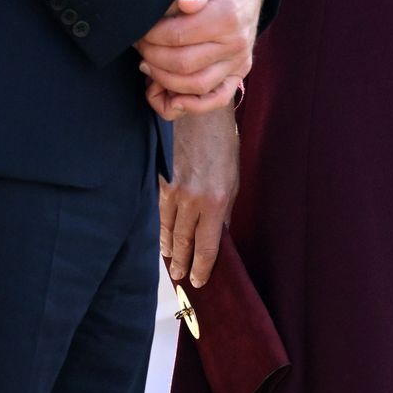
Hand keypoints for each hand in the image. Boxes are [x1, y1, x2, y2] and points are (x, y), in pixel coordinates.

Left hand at [135, 0, 262, 118]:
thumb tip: (186, 3)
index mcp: (226, 17)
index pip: (178, 36)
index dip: (151, 37)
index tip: (138, 31)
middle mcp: (236, 43)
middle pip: (184, 64)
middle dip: (152, 58)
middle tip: (138, 46)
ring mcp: (239, 61)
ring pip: (197, 86)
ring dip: (165, 81)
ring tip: (147, 67)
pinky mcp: (239, 73)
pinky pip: (217, 98)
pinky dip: (192, 106)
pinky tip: (170, 98)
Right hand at [161, 107, 238, 287]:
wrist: (200, 112)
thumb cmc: (222, 144)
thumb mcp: (233, 180)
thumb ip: (224, 211)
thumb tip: (217, 235)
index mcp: (215, 201)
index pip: (206, 247)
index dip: (202, 268)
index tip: (199, 280)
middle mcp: (192, 200)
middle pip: (184, 242)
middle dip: (182, 263)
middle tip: (181, 278)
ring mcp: (173, 190)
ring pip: (168, 230)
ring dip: (170, 249)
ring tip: (171, 262)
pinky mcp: (160, 181)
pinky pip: (160, 213)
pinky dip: (162, 229)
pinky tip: (164, 238)